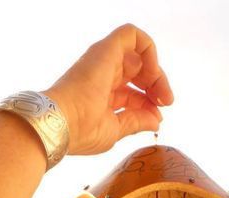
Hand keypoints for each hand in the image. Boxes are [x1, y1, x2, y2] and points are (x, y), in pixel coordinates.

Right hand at [45, 24, 173, 154]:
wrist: (63, 124)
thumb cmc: (82, 131)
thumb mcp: (116, 130)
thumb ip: (136, 122)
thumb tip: (156, 120)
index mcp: (102, 94)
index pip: (132, 94)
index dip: (149, 103)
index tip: (158, 116)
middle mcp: (103, 74)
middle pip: (139, 72)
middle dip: (158, 85)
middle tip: (165, 102)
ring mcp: (104, 60)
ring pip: (139, 54)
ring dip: (157, 72)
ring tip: (162, 94)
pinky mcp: (106, 49)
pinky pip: (132, 35)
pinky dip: (149, 49)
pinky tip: (152, 73)